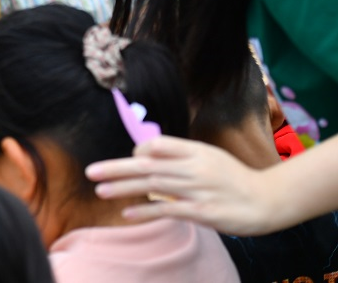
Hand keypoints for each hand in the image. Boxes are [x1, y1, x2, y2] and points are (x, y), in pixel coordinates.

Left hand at [85, 135, 277, 235]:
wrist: (268, 200)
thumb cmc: (234, 179)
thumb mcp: (208, 158)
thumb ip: (179, 155)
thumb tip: (144, 154)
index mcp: (196, 151)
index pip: (158, 144)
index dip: (138, 151)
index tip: (128, 161)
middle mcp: (195, 167)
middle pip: (147, 165)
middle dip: (116, 168)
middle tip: (90, 172)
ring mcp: (199, 190)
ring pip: (153, 186)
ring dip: (124, 188)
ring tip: (100, 191)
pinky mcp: (204, 212)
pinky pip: (169, 210)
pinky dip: (146, 211)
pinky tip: (128, 214)